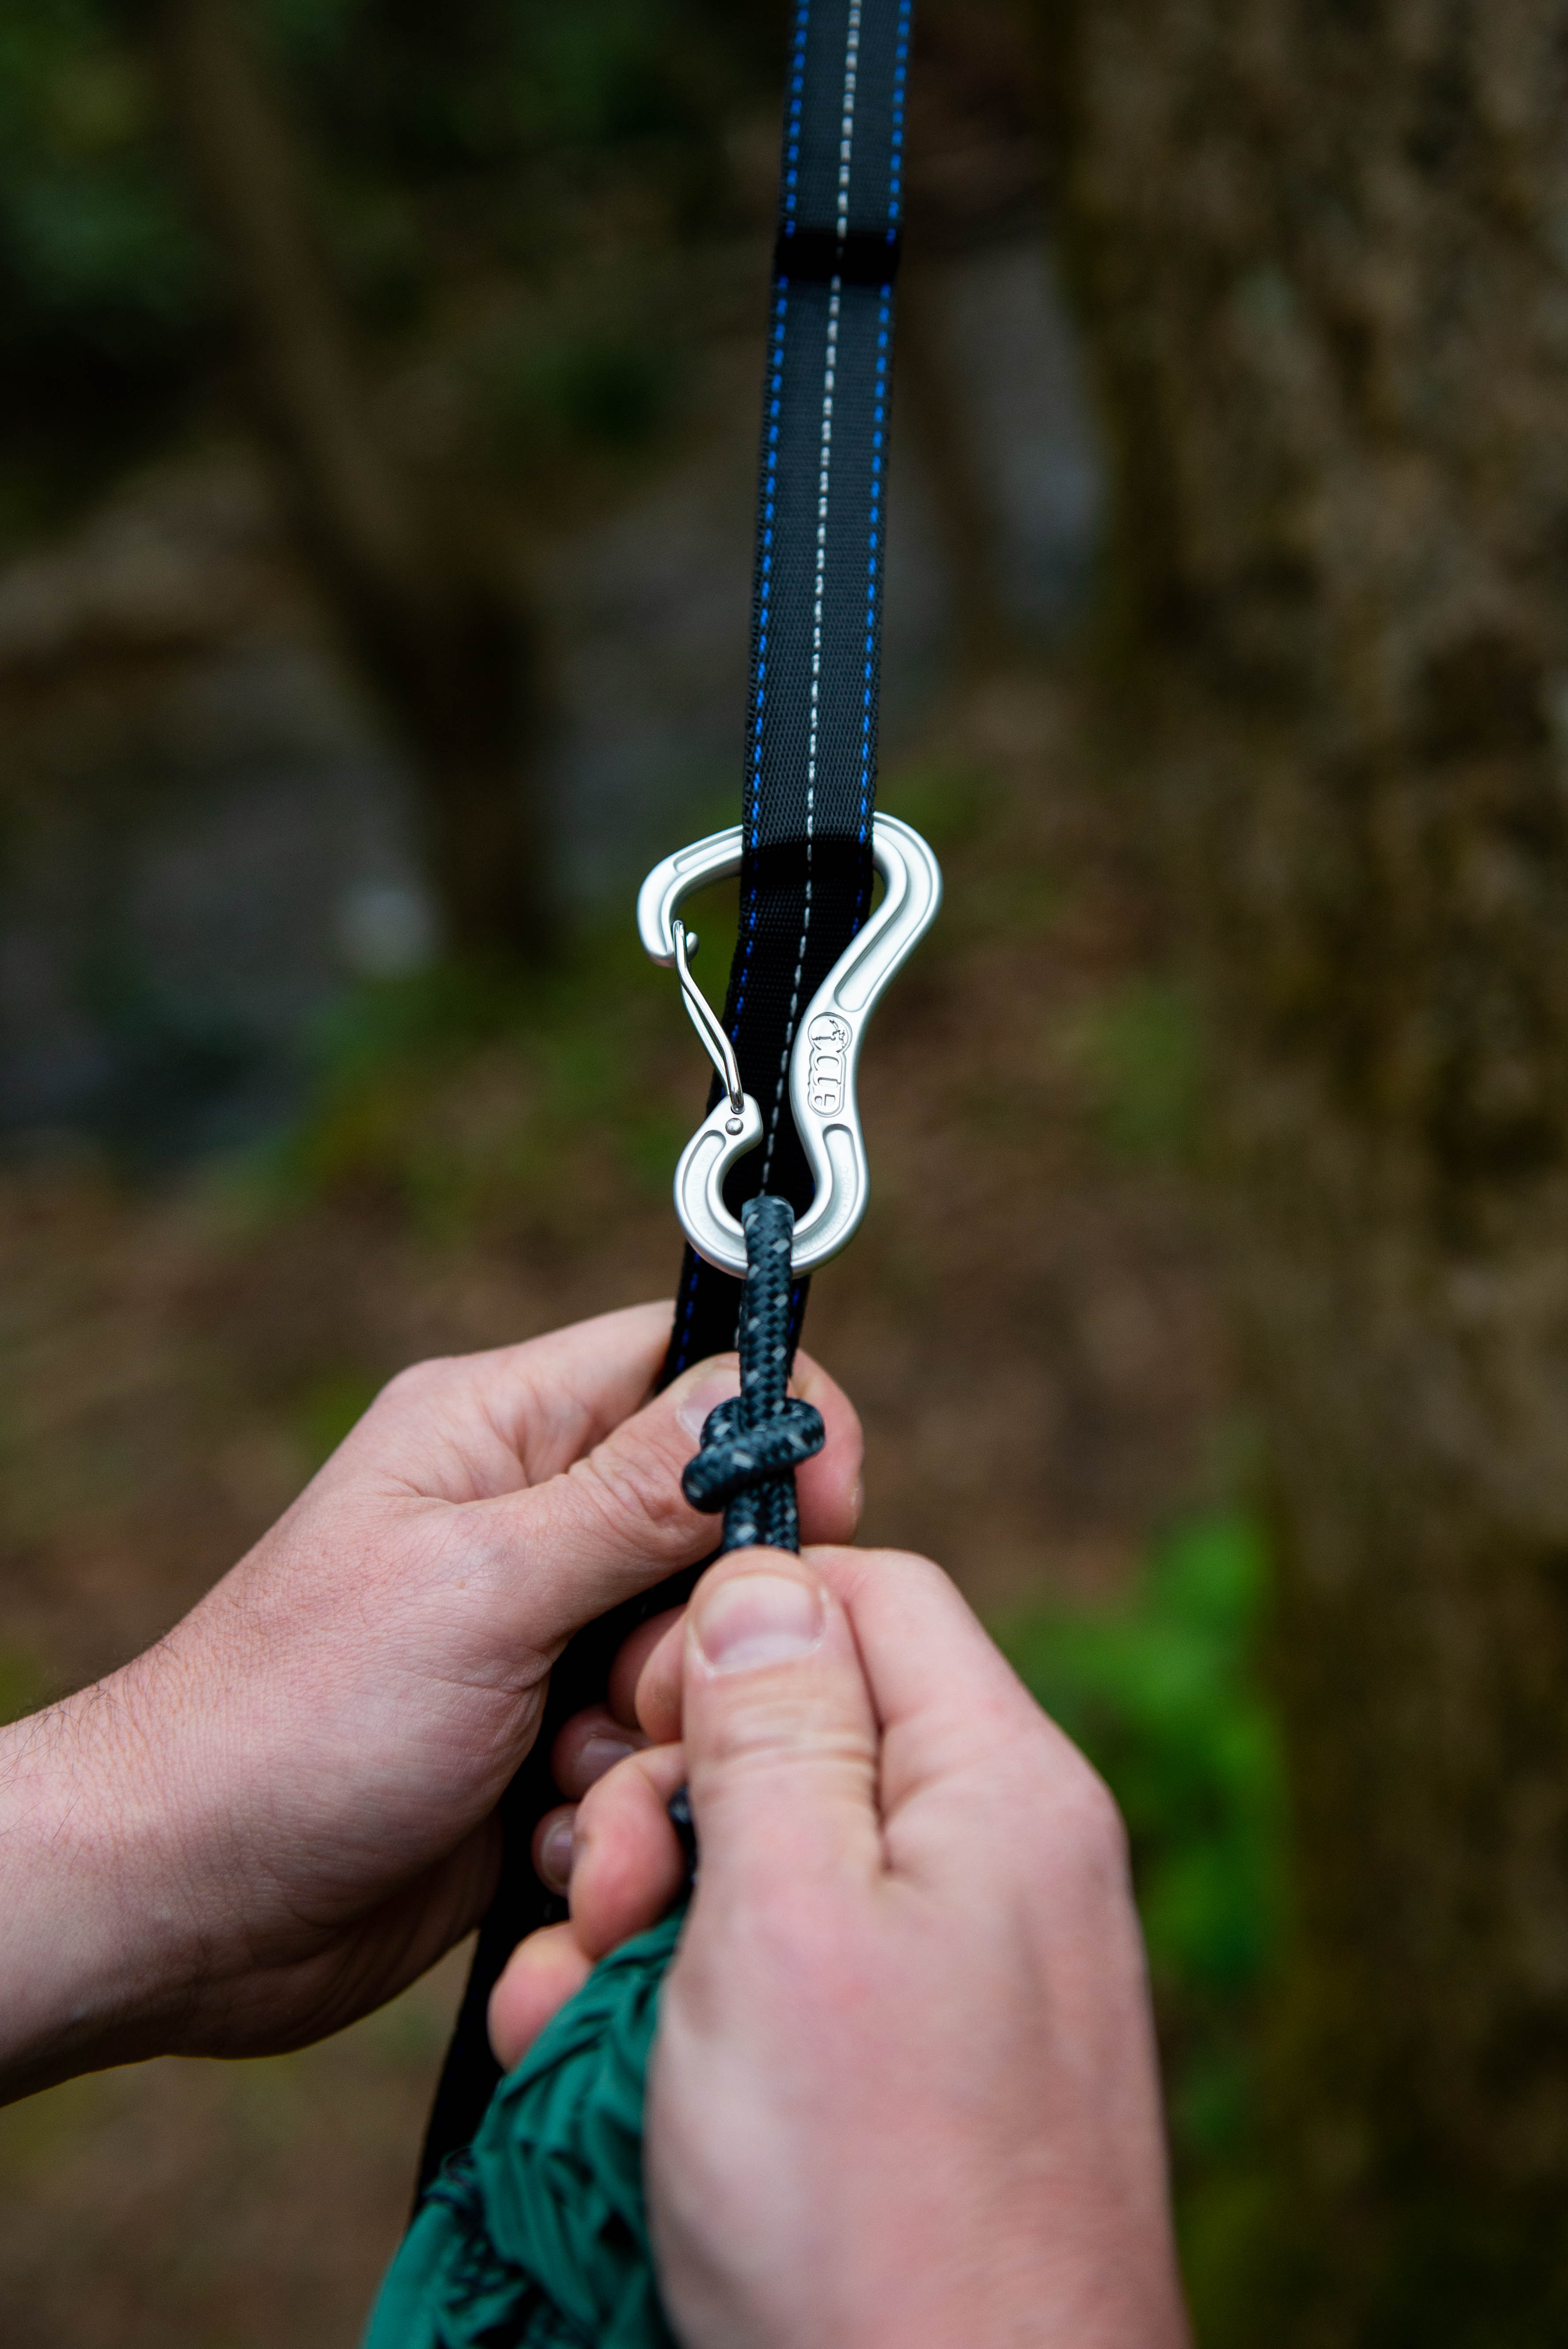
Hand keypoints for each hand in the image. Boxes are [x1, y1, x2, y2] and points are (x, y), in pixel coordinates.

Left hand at [0, 1304, 860, 2099]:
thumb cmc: (295, 1722)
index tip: (823, 1519)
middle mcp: (526, 1523)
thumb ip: (632, 1497)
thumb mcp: (480, 1587)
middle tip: (632, 1694)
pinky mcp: (539, 1748)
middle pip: (710, 1528)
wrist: (182, 1906)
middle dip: (702, 1627)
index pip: (683, 1363)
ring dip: (653, 1734)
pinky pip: (644, 1755)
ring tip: (563, 1786)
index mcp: (498, 1431)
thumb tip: (765, 1399)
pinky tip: (539, 1841)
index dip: (772, 1423)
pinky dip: (614, 1806)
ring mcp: (535, 1640)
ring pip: (691, 1657)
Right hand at [491, 1547, 1190, 2348]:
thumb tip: (760, 1576)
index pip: (867, 1595)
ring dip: (642, 1919)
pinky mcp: (908, 2076)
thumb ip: (774, 1728)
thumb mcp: (790, 1919)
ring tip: (578, 2016)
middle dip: (668, 1797)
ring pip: (767, 1866)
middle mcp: (996, 1862)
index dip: (735, 1622)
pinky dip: (678, 2012)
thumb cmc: (873, 2198)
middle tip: (607, 1901)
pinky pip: (781, 1983)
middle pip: (805, 1732)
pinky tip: (602, 2078)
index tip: (638, 1723)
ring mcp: (956, 1975)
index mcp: (999, 1785)